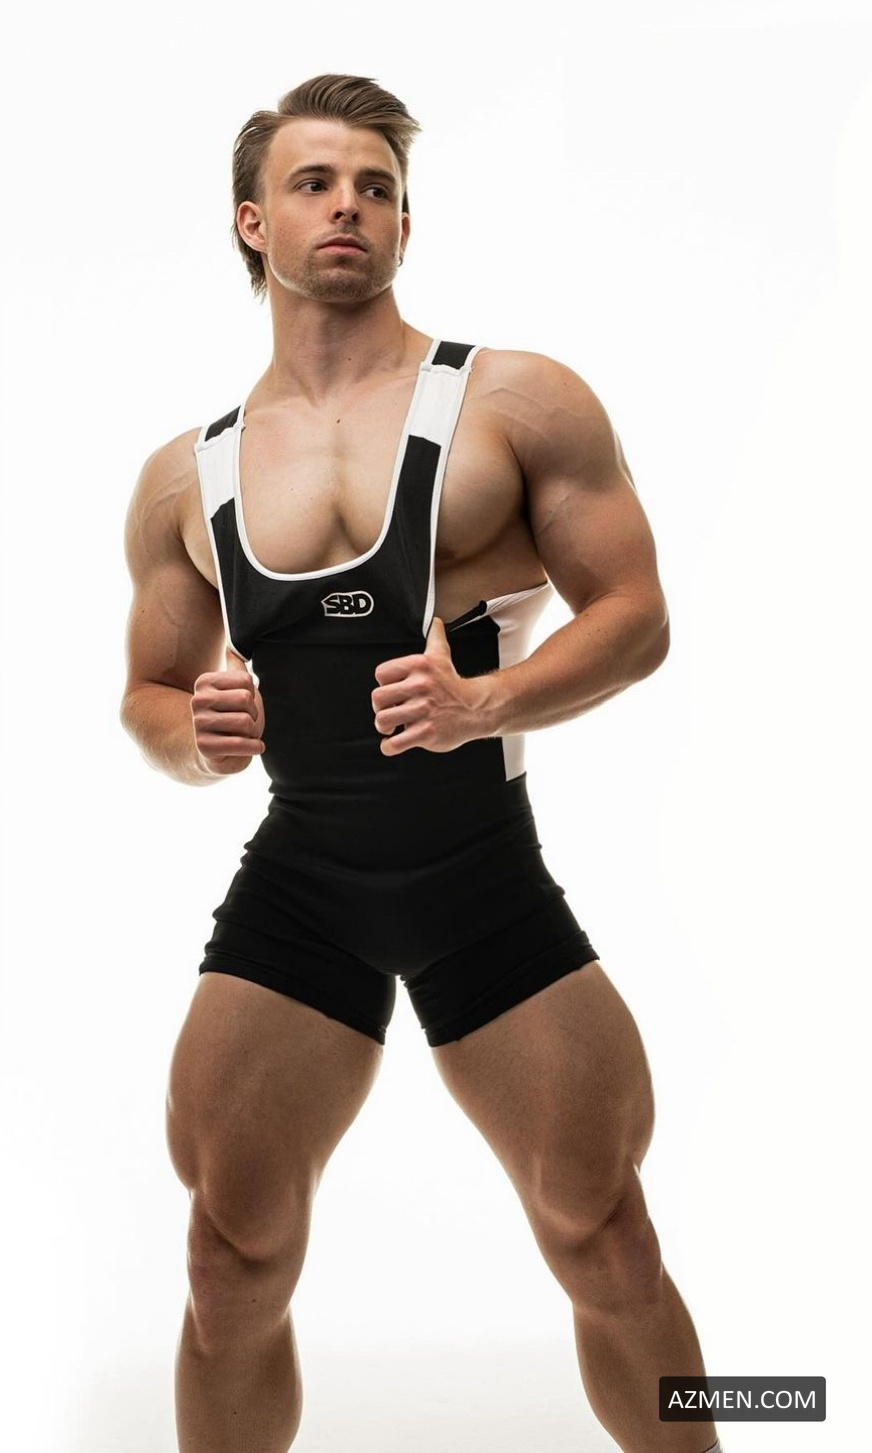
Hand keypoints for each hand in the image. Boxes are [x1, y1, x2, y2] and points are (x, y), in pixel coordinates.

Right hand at [191, 648, 265, 775]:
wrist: (219, 753)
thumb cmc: (232, 717)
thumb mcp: (235, 689)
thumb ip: (235, 668)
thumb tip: (231, 646)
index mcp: (204, 682)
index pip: (246, 681)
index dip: (253, 696)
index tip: (242, 706)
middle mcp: (197, 700)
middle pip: (245, 700)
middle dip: (254, 715)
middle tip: (246, 723)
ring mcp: (198, 724)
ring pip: (245, 723)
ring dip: (254, 732)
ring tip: (246, 735)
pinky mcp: (204, 747)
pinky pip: (240, 744)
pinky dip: (254, 747)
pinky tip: (253, 747)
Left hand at [372, 617, 485, 755]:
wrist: (477, 709)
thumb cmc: (453, 685)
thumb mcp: (442, 657)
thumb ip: (435, 638)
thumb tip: (436, 621)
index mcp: (419, 666)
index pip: (381, 674)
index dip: (384, 684)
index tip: (392, 690)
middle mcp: (420, 687)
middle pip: (377, 698)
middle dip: (380, 707)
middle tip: (390, 711)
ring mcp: (423, 711)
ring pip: (383, 720)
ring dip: (383, 726)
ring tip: (392, 726)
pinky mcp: (426, 733)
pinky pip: (396, 743)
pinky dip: (389, 746)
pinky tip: (394, 742)